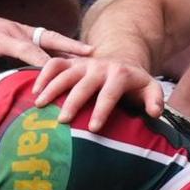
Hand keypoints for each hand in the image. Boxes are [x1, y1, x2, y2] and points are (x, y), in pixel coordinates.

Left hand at [0, 12, 88, 73]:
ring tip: (91, 54)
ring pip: (48, 37)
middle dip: (68, 47)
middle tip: (91, 54)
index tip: (59, 73)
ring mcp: (18, 29)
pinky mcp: (19, 31)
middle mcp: (13, 31)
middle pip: (45, 39)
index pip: (25, 51)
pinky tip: (71, 54)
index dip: (42, 62)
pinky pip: (43, 38)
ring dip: (69, 45)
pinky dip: (59, 44)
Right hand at [32, 55, 163, 130]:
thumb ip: (155, 100)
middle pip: (84, 84)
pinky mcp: (71, 62)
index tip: (92, 128)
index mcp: (121, 74)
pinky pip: (54, 64)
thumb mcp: (151, 88)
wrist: (123, 61)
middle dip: (73, 102)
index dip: (102, 110)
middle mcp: (100, 66)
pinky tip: (34, 92)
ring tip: (40, 106)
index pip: (110, 93)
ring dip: (52, 88)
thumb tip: (154, 112)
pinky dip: (43, 75)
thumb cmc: (136, 84)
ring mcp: (83, 63)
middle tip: (63, 121)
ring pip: (65, 72)